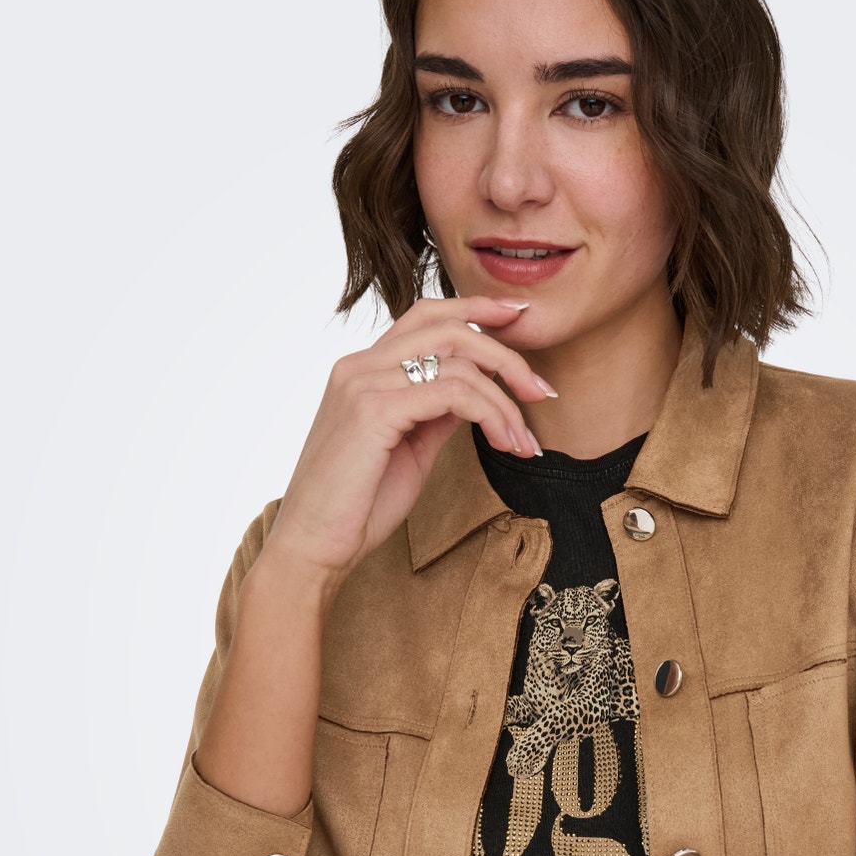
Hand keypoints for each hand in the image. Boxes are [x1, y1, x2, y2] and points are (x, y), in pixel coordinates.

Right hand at [261, 296, 553, 590]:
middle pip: (448, 327)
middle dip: (507, 355)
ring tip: (524, 441)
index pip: (426, 316)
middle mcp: (359, 366)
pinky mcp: (374, 412)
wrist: (314, 547)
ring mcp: (363, 384)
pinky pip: (453, 393)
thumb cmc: (357, 506)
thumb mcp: (410, 448)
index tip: (520, 319)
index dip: (477, 309)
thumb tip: (477, 392)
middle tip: (541, 392)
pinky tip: (505, 443)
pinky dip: (491, 414)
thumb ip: (437, 412)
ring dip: (505, 398)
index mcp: (363, 369)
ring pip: (458, 361)